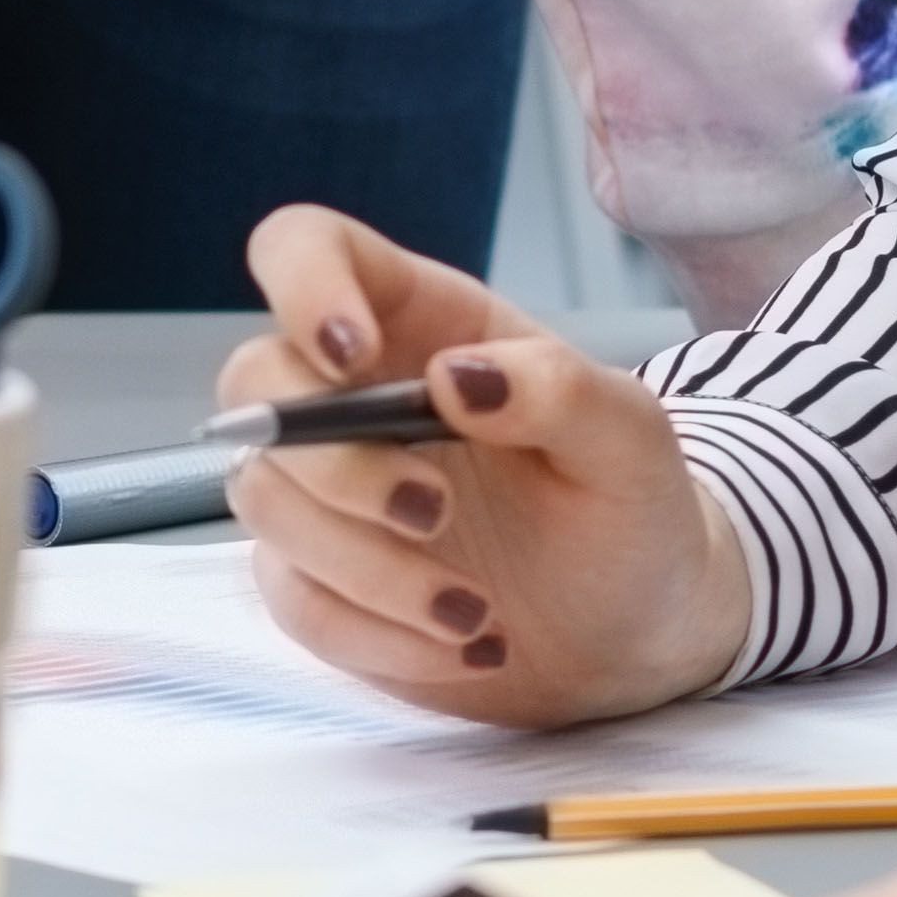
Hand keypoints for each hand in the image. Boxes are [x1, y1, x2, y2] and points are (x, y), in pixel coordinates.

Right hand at [223, 208, 752, 726]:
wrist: (640, 631)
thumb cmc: (631, 508)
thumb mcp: (632, 440)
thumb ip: (559, 391)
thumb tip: (454, 378)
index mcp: (420, 322)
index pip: (305, 249)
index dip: (302, 284)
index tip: (350, 357)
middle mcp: (352, 394)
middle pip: (256, 384)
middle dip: (334, 461)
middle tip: (434, 513)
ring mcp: (326, 492)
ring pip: (264, 498)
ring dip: (366, 566)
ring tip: (474, 611)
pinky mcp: (322, 582)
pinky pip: (296, 601)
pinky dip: (377, 634)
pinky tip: (465, 647)